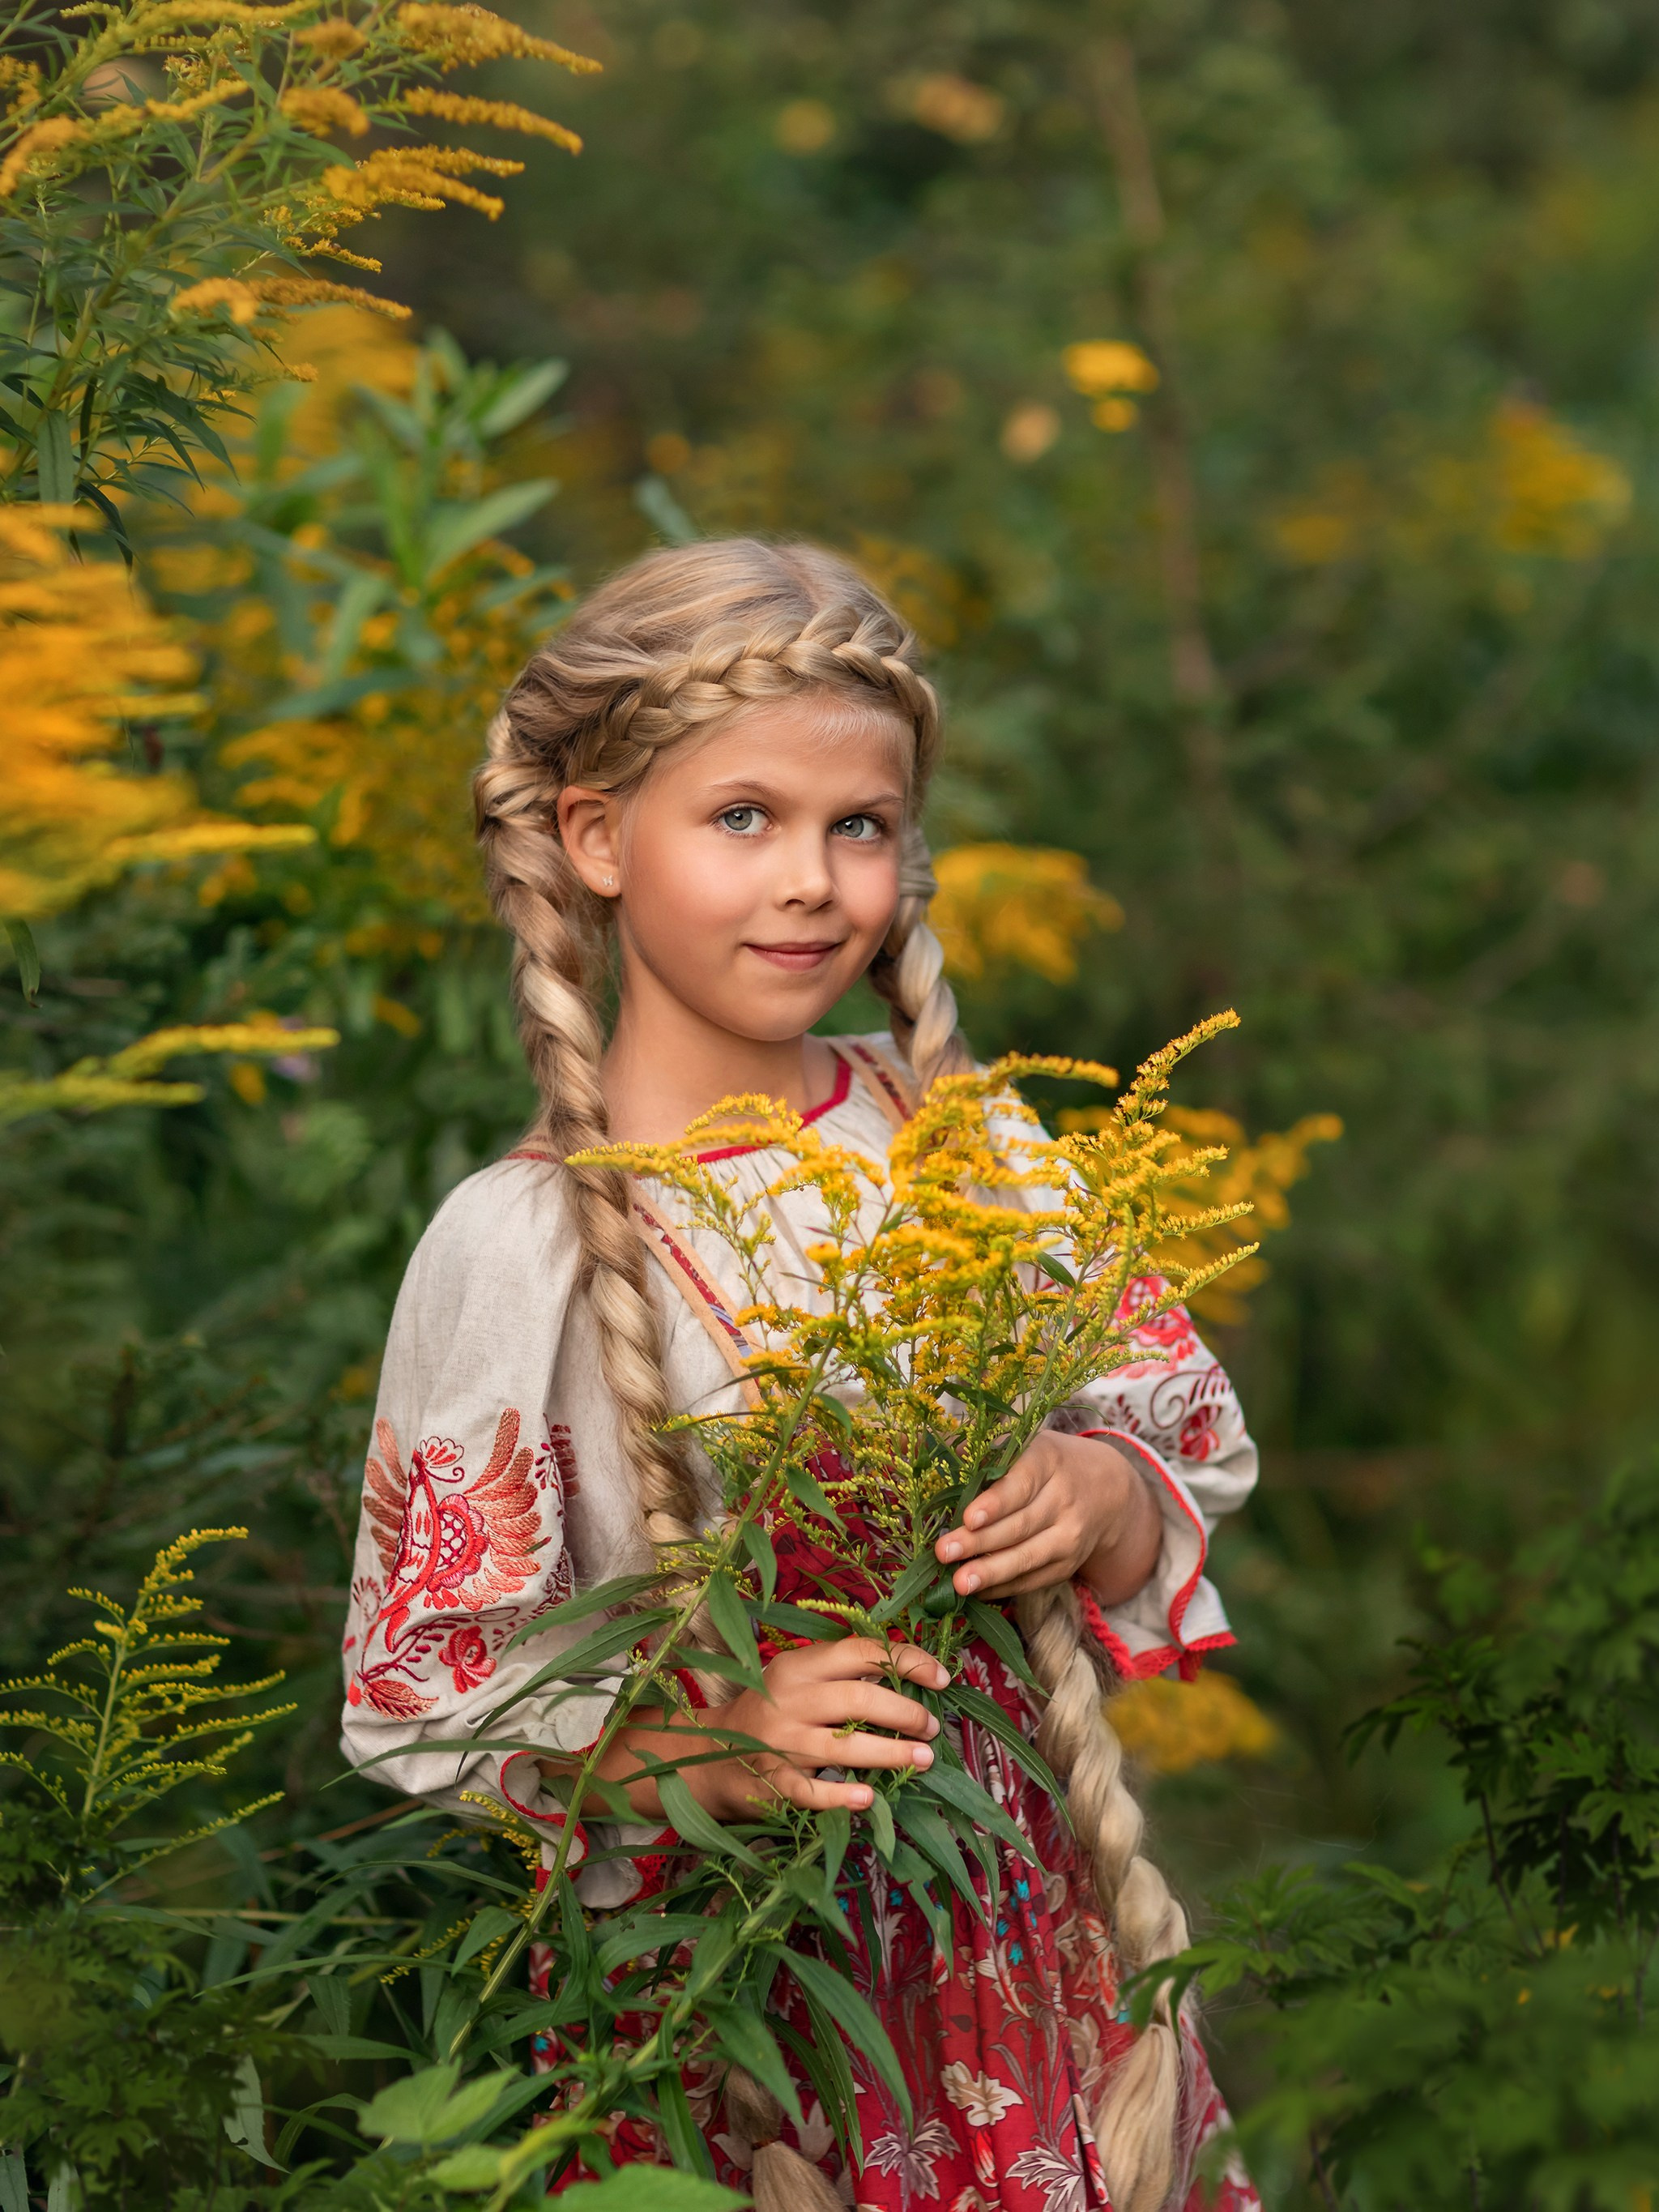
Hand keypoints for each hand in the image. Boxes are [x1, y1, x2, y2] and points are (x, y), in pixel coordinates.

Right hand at [703, 1638, 947, 1817]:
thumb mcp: (798, 1679)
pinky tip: (870, 1799)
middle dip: (904, 1713)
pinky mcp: (771, 1780)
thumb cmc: (771, 1711)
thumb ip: (842, 1674)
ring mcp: (778, 1742)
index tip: (940, 1677)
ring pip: (842, 1747)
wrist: (710, 1755)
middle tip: (931, 1726)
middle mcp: (788, 1699)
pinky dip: (841, 1796)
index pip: (860, 1651)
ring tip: (924, 1759)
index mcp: (798, 1665)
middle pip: (858, 1699)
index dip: (906, 1660)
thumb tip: (911, 1674)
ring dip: (890, 1754)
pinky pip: (810, 1791)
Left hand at [934, 1431, 1161, 1604]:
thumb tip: (929, 1453)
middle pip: (1019, 1525)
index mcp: (1047, 1460)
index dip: (995, 1503)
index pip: (1021, 1484)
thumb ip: (981, 1451)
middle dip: (980, 1542)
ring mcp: (1069, 1536)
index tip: (969, 1517)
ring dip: (992, 1572)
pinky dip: (1004, 1587)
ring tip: (959, 1583)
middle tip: (944, 1552)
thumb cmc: (1047, 1464)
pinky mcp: (1067, 1565)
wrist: (1106, 1490)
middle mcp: (1064, 1498)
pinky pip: (1033, 1580)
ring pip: (1028, 1557)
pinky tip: (977, 1592)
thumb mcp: (1024, 1445)